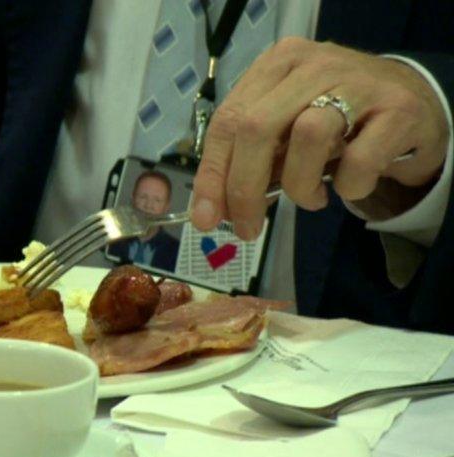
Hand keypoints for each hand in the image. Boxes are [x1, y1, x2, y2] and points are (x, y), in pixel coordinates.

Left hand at [191, 37, 448, 239]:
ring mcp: (359, 82)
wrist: (414, 108)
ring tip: (309, 197)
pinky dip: (347, 185)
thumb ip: (250, 159)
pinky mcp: (398, 110)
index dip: (213, 173)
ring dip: (299, 184)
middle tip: (246, 227)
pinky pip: (360, 159)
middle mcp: (314, 65)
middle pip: (257, 128)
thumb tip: (211, 210)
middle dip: (244, 188)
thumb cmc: (337, 122)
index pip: (228, 120)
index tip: (205, 217)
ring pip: (307, 137)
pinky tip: (348, 186)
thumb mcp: (287, 130)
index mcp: (277, 64)